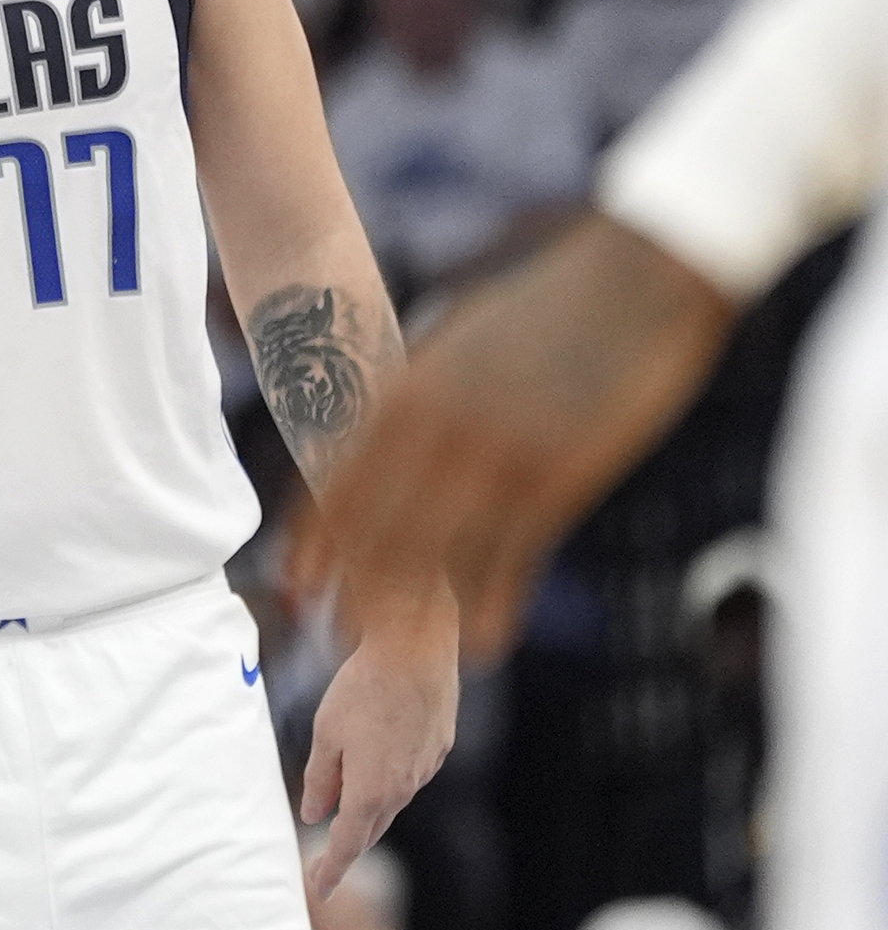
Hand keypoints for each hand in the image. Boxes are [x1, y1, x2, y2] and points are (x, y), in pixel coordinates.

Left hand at [290, 216, 732, 653]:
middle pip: (379, 524)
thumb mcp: (462, 339)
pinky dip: (493, 601)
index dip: (315, 539)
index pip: (342, 479)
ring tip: (392, 653)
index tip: (292, 582)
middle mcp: (442, 425)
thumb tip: (389, 423)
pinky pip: (513, 553)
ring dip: (414, 606)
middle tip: (334, 636)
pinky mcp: (560, 475)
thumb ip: (424, 389)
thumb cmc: (546, 303)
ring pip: (441, 549)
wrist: (636, 276)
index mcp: (411, 387)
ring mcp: (501, 453)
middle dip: (353, 585)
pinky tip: (482, 641)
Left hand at [299, 599, 456, 902]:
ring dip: (368, 812)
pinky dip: (388, 782)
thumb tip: (315, 813)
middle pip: (372, 828)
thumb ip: (321, 779)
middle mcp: (403, 788)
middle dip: (348, 847)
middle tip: (325, 865)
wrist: (416, 653)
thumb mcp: (326, 733)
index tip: (318, 889)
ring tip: (344, 816)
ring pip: (391, 801)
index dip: (332, 868)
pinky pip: (407, 776)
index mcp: (372, 790)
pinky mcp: (437, 749)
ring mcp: (425, 770)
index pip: (348, 843)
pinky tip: (376, 767)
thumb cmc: (363, 689)